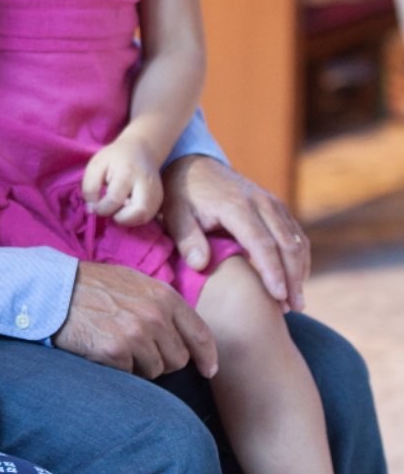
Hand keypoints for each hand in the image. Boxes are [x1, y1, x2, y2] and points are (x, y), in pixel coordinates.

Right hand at [53, 261, 217, 380]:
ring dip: (140, 365)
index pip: (199, 333)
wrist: (55, 289)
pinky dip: (120, 368)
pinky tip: (104, 350)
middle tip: (138, 346)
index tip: (207, 369)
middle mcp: (154, 315)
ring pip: (156, 370)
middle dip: (163, 359)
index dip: (206, 356)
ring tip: (118, 344)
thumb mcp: (133, 281)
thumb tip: (186, 333)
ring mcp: (135, 334)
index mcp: (162, 295)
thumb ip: (161, 303)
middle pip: (179, 358)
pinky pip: (131, 375)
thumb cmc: (93, 285)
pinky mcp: (115, 352)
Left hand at [82, 137, 163, 225]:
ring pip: (144, 218)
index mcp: (127, 173)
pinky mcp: (159, 199)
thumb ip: (89, 187)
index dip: (102, 209)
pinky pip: (148, 217)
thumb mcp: (96, 165)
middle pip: (138, 213)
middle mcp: (145, 185)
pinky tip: (127, 208)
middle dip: (120, 219)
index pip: (114, 200)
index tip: (96, 206)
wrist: (142, 149)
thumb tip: (92, 210)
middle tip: (111, 210)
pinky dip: (135, 218)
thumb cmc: (115, 158)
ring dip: (128, 220)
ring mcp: (156, 193)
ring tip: (119, 208)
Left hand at [161, 154, 308, 311]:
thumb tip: (200, 264)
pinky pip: (295, 233)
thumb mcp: (174, 213)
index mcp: (235, 205)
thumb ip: (186, 238)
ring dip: (300, 271)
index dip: (273, 272)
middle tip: (291, 309)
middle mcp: (260, 201)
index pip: (262, 243)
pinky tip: (293, 279)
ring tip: (294, 302)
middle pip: (288, 244)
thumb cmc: (181, 193)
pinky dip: (299, 257)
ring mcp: (270, 201)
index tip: (278, 298)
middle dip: (293, 278)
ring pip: (296, 240)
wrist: (192, 163)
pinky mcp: (275, 205)